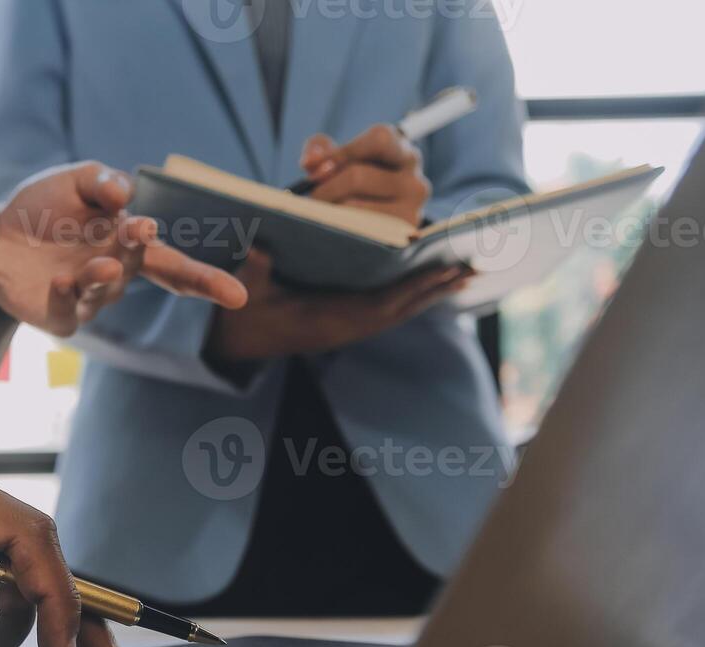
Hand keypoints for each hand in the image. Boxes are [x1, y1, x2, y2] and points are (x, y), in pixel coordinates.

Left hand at [0, 162, 247, 335]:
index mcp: (129, 245)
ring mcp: (88, 299)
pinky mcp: (59, 316)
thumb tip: (123, 194)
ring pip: (106, 289)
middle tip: (138, 231)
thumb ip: (102, 180)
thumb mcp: (75, 181)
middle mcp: (115, 274)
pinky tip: (62, 281)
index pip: (175, 265)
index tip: (237, 297)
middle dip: (140, 251)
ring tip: (101, 264)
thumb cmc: (42, 209)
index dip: (205, 281)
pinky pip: (70, 311)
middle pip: (143, 269)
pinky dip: (69, 296)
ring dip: (104, 275)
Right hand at [207, 250, 472, 364]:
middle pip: (399, 309)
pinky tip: (428, 284)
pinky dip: (410, 296)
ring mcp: (345, 328)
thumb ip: (254, 271)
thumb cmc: (242, 314)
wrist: (234, 341)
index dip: (412, 288)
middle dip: (433, 289)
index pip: (379, 306)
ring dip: (428, 294)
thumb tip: (259, 247)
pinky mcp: (344, 323)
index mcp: (325, 322)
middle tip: (470, 269)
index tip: (442, 270)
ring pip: (397, 311)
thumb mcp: (245, 291)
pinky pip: (386, 310)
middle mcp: (342, 329)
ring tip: (461, 274)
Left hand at [301, 125, 431, 226]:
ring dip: (329, 211)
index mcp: (402, 152)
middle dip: (326, 187)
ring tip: (326, 214)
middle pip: (357, 176)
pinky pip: (356, 231)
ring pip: (352, 207)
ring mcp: (412, 211)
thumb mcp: (340, 158)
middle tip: (313, 197)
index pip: (379, 140)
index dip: (342, 153)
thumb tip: (310, 162)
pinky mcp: (400, 238)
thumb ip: (321, 150)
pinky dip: (337, 229)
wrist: (379, 223)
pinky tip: (337, 228)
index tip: (315, 166)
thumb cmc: (356, 182)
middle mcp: (414, 180)